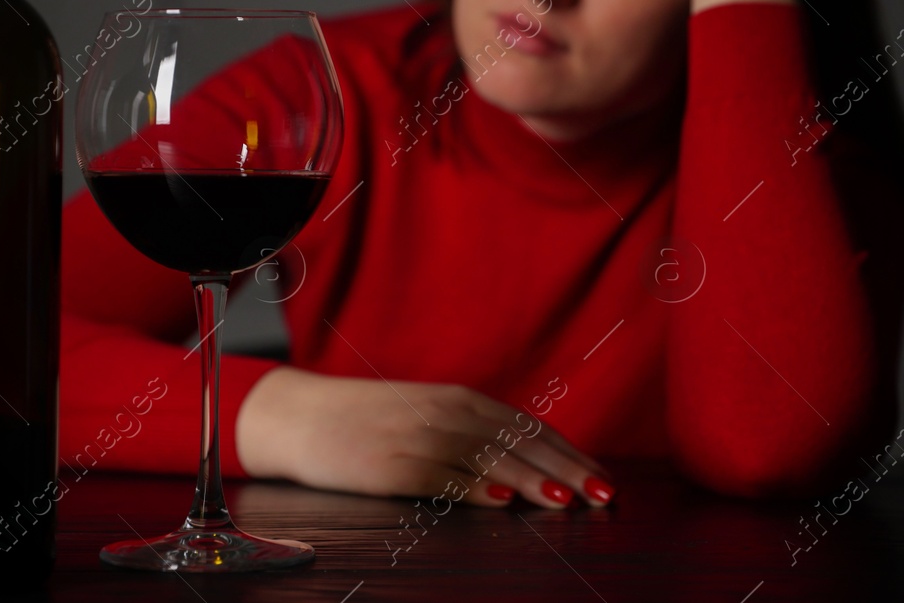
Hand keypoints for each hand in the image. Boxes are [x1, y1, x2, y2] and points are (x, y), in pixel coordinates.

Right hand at [236, 366, 614, 508]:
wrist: (301, 416)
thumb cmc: (368, 421)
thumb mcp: (427, 415)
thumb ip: (471, 434)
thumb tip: (524, 464)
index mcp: (460, 399)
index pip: (528, 428)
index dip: (569, 452)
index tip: (602, 476)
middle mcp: (447, 414)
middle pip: (518, 444)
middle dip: (565, 469)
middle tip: (603, 495)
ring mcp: (420, 439)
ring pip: (488, 461)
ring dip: (531, 481)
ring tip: (567, 501)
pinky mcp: (392, 466)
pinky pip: (442, 479)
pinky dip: (474, 490)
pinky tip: (502, 503)